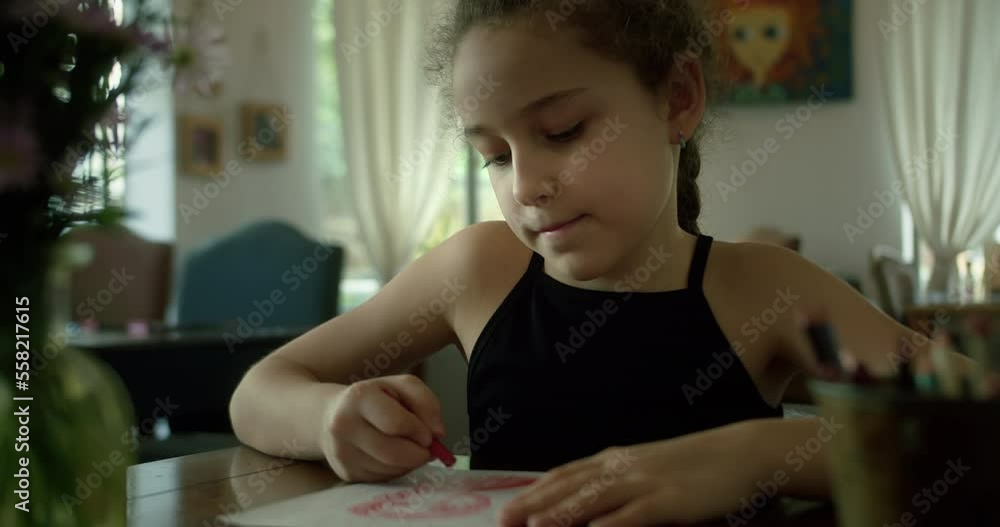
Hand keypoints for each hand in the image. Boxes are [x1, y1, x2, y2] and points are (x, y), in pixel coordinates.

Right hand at [318, 374, 445, 481]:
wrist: (331, 414)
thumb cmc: (376, 398)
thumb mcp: (402, 386)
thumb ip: (427, 402)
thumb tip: (437, 433)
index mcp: (359, 397)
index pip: (396, 423)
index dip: (419, 432)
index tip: (429, 434)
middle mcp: (343, 425)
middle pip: (393, 454)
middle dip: (419, 454)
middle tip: (428, 449)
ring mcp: (341, 452)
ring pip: (389, 469)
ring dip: (410, 463)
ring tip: (410, 448)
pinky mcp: (345, 472)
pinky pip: (382, 478)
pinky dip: (397, 470)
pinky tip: (395, 456)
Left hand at [498, 422, 764, 526]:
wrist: (741, 453)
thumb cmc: (696, 466)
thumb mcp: (649, 470)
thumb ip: (618, 485)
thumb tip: (588, 505)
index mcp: (615, 460)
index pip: (564, 475)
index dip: (534, 492)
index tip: (507, 508)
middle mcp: (622, 468)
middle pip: (569, 486)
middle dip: (533, 505)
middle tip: (501, 522)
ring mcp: (644, 482)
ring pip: (592, 500)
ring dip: (560, 514)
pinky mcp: (668, 501)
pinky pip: (632, 516)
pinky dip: (608, 525)